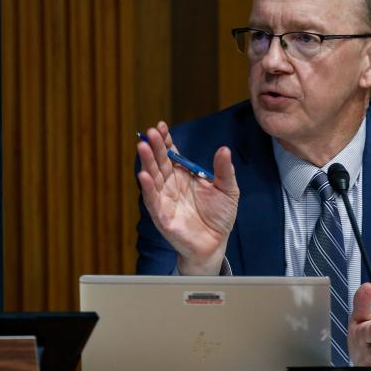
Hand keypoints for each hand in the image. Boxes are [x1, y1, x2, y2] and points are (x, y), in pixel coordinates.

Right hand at [137, 121, 239, 274]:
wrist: (215, 244)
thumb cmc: (219, 216)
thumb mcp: (227, 189)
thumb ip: (224, 170)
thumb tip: (224, 149)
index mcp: (184, 175)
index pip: (171, 154)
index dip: (166, 141)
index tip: (161, 126)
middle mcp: (171, 185)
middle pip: (159, 162)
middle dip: (154, 147)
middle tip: (151, 132)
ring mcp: (164, 199)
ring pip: (152, 177)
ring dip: (146, 162)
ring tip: (142, 146)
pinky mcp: (162, 216)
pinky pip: (152, 200)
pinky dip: (147, 188)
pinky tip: (143, 175)